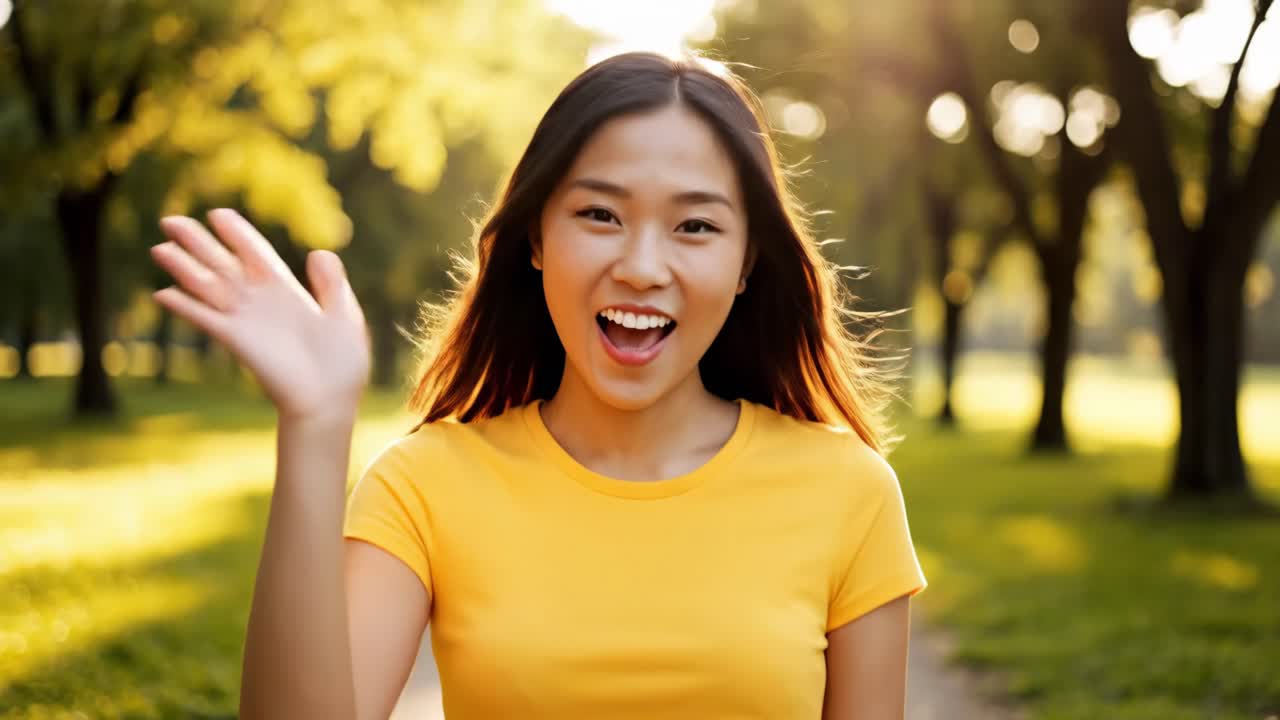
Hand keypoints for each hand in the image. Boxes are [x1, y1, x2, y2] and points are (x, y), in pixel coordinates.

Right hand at [150, 209, 369, 421]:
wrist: (329, 401)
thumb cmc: (342, 363)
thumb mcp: (345, 316)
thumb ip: (332, 285)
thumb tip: (317, 252)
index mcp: (286, 291)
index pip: (256, 254)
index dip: (237, 234)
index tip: (218, 214)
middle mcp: (260, 302)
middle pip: (223, 265)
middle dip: (199, 243)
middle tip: (171, 221)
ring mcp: (246, 321)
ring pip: (208, 287)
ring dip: (183, 268)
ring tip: (159, 248)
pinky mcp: (237, 342)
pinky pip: (207, 320)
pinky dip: (187, 307)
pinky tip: (164, 294)